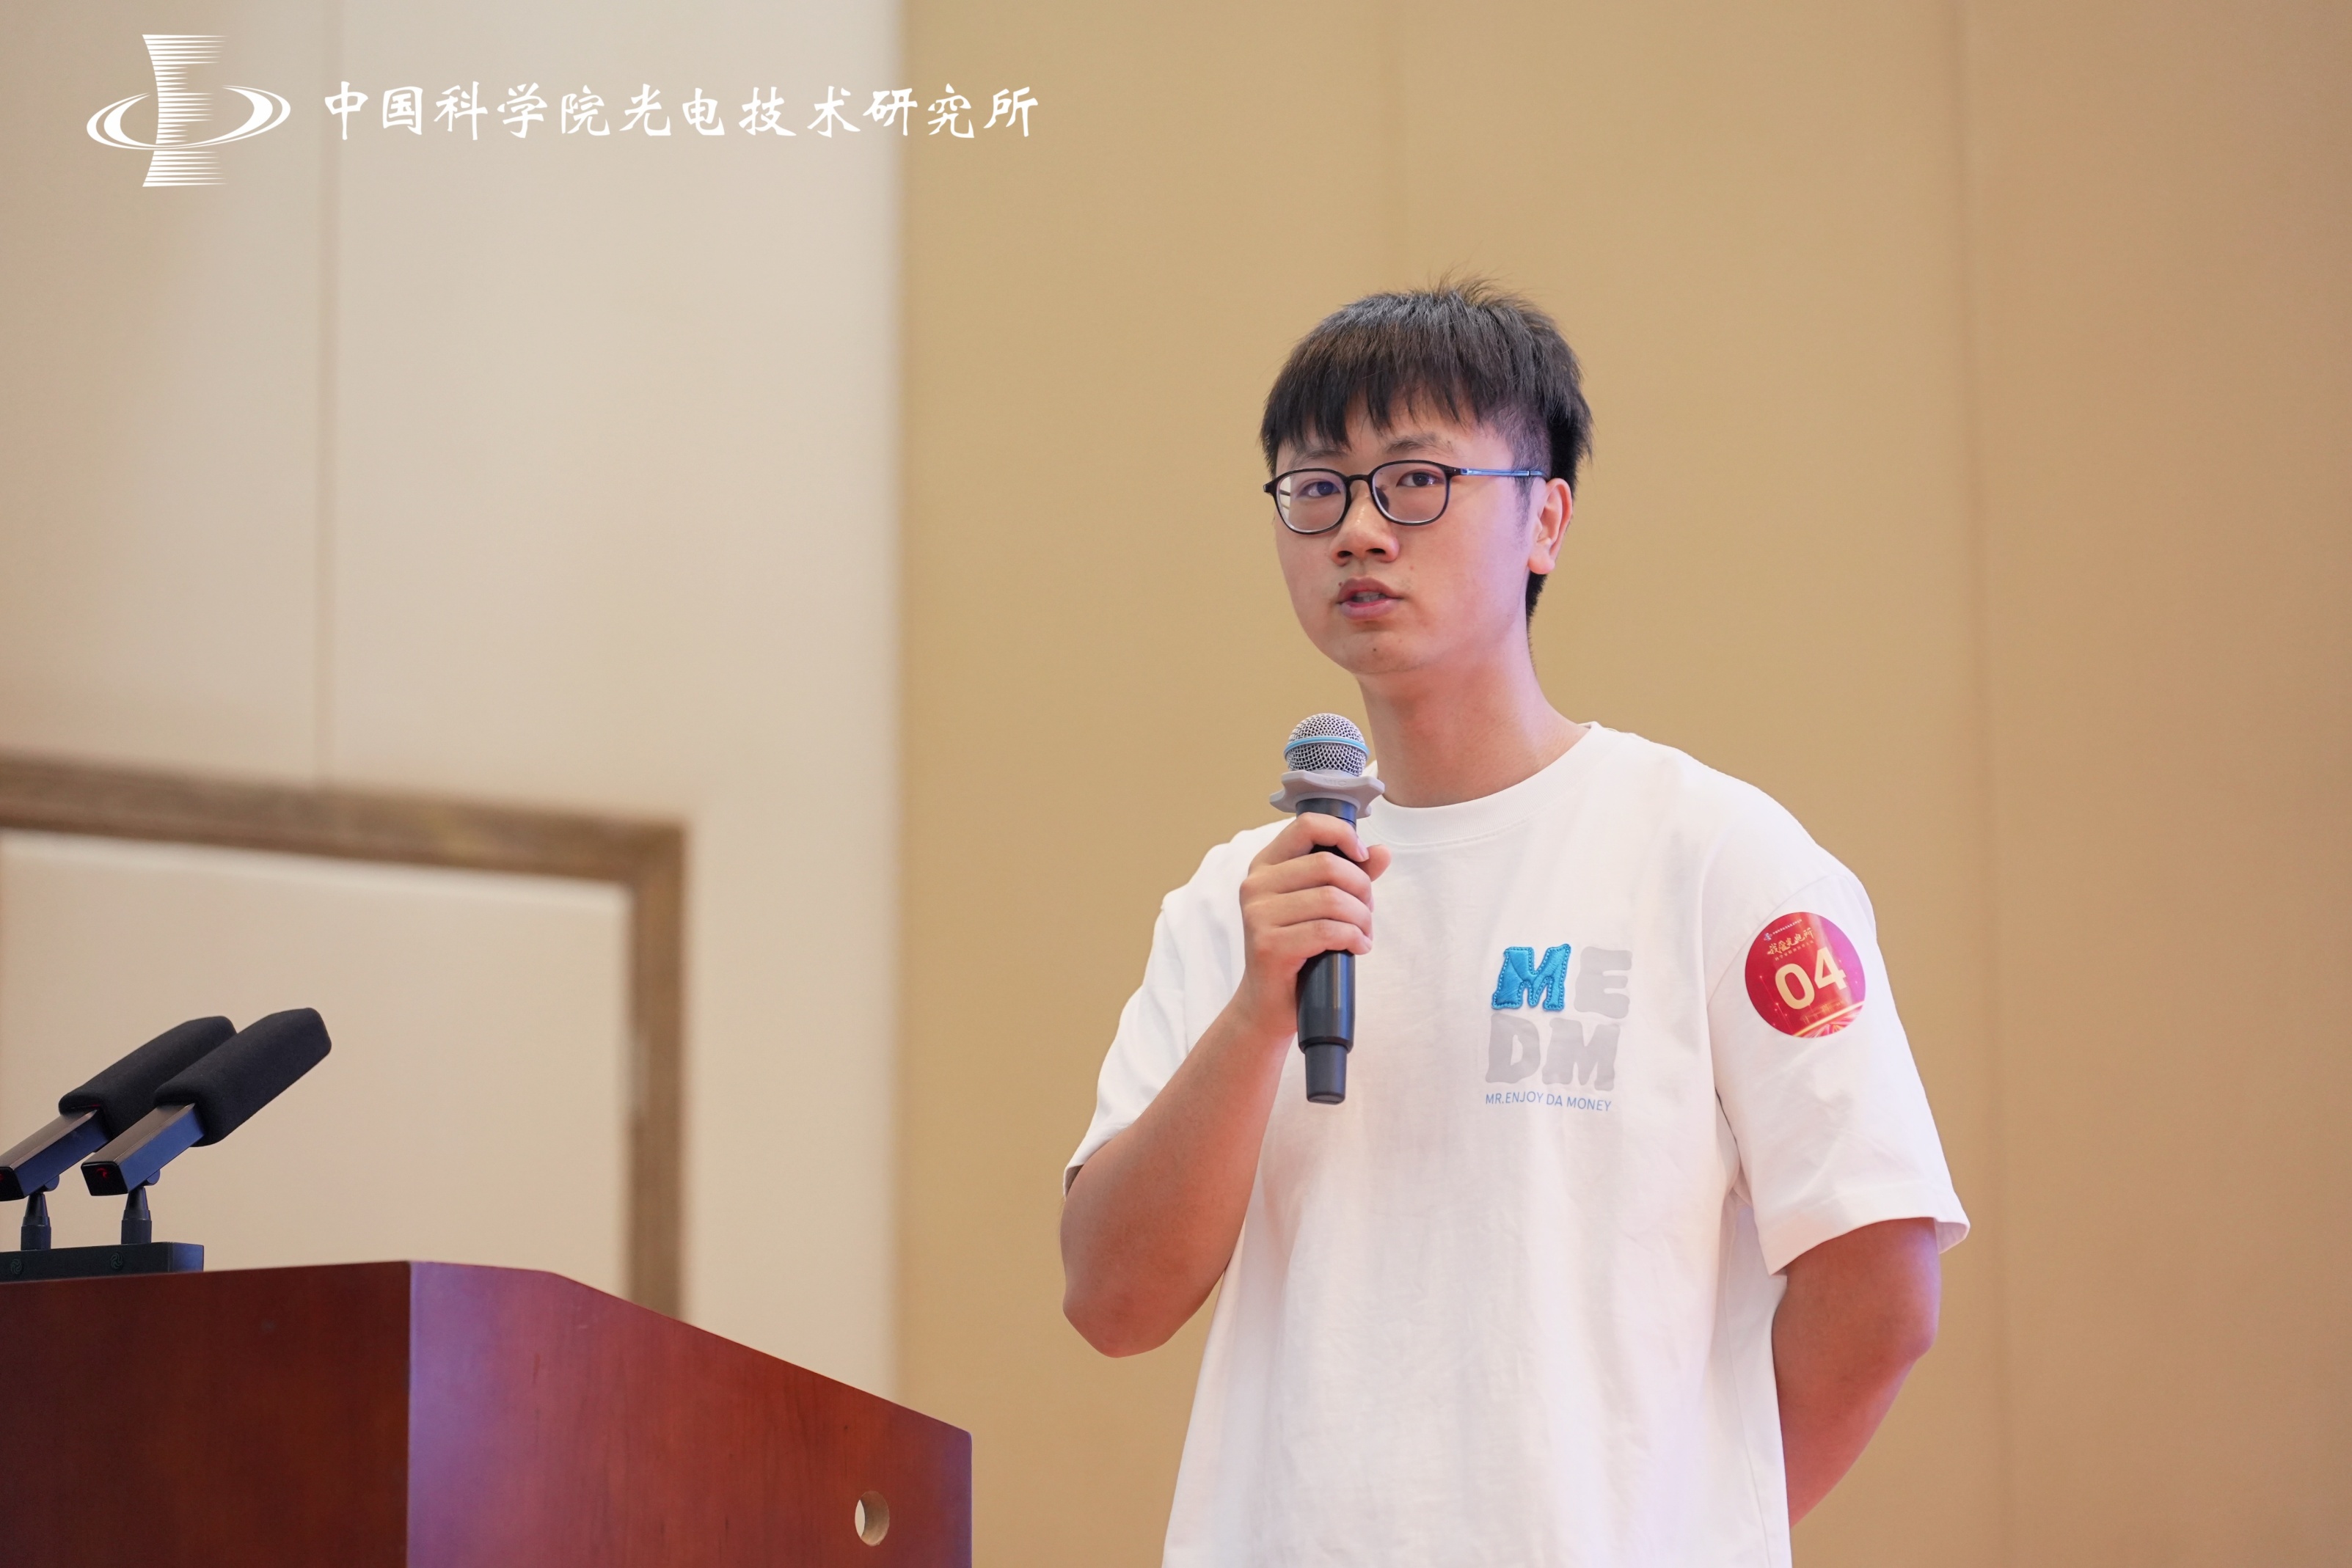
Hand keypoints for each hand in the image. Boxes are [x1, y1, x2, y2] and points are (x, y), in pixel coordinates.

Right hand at [1229, 813, 1392, 1040]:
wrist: (1267, 1004)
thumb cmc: (1298, 950)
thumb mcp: (1321, 906)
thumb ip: (1350, 876)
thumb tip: (1382, 851)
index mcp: (1265, 866)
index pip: (1306, 825)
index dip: (1342, 834)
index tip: (1362, 856)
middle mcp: (1256, 885)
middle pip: (1328, 864)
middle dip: (1361, 888)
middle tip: (1367, 913)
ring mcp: (1258, 915)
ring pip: (1332, 899)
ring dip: (1361, 918)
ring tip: (1363, 934)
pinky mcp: (1269, 946)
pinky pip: (1328, 931)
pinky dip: (1354, 939)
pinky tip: (1358, 948)